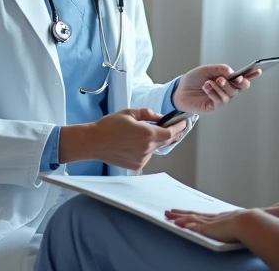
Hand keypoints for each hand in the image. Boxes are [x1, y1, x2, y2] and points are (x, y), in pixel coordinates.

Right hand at [60, 108, 185, 170]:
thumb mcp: (129, 113)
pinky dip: (145, 148)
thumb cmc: (109, 126)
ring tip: (138, 134)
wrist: (93, 142)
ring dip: (153, 140)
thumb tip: (160, 117)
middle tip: (171, 125)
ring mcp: (142, 158)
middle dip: (169, 133)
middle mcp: (147, 148)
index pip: (170, 133)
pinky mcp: (136, 165)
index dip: (179, 128)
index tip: (184, 123)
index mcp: (147, 134)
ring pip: (154, 148)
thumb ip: (148, 114)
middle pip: (165, 141)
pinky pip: (146, 155)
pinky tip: (132, 143)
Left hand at [164, 208, 250, 242]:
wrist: (250, 223)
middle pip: (193, 215)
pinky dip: (186, 224)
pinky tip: (177, 224)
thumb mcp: (241, 227)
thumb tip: (240, 232)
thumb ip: (237, 229)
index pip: (202, 216)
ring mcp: (211, 223)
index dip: (192, 215)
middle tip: (169, 211)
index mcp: (220, 219)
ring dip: (180, 217)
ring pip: (191, 218)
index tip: (184, 213)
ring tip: (168, 215)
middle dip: (181, 213)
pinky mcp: (210, 228)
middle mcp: (213, 219)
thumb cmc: (249, 226)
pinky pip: (194, 226)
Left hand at [173, 64, 262, 112]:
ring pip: (230, 94)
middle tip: (235, 77)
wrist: (180, 89)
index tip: (258, 69)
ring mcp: (221, 99)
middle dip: (240, 82)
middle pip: (241, 87)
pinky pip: (220, 101)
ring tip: (210, 81)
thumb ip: (220, 69)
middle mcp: (227, 89)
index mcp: (228, 79)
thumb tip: (232, 72)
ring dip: (222, 86)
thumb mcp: (207, 69)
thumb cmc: (194, 79)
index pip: (243, 77)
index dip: (252, 74)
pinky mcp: (214, 106)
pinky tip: (206, 87)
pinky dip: (214, 92)